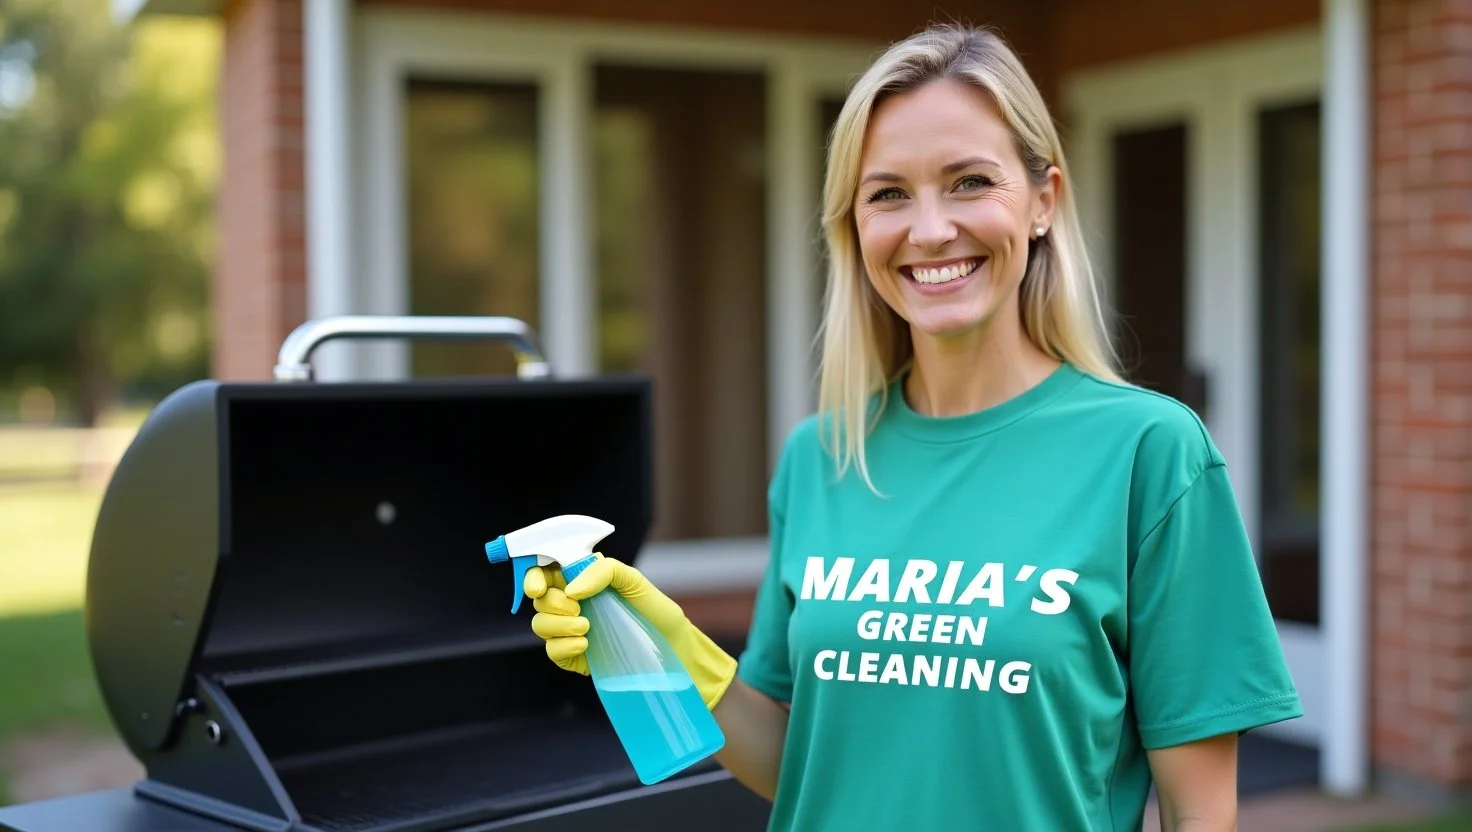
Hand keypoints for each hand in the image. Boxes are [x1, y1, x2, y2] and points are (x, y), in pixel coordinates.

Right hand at [524, 554, 738, 709]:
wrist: (675, 653)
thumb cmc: (658, 614)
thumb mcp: (636, 583)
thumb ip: (604, 572)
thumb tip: (572, 588)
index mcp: (584, 580)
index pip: (546, 571)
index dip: (533, 576)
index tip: (538, 587)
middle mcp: (574, 604)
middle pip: (540, 599)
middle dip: (551, 603)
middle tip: (578, 609)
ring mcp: (572, 631)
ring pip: (541, 624)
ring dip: (557, 625)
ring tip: (587, 628)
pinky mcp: (576, 657)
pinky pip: (552, 651)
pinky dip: (562, 646)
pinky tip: (585, 645)